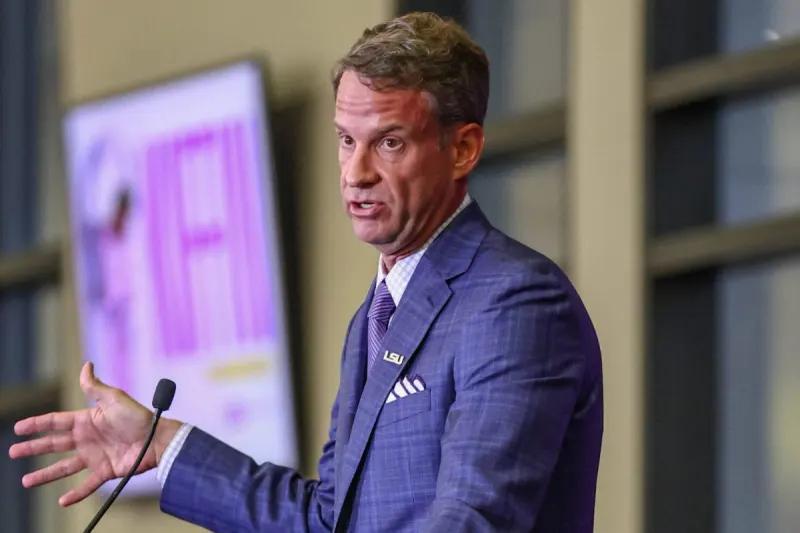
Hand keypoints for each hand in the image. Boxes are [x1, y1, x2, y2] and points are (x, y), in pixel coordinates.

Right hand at [7, 362, 181, 505]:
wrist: (158, 437)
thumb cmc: (138, 416)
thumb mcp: (114, 398)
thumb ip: (95, 386)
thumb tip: (86, 365)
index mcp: (87, 420)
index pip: (56, 422)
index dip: (37, 424)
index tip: (18, 428)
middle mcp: (88, 439)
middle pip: (54, 444)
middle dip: (33, 448)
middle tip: (13, 452)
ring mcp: (96, 456)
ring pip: (64, 467)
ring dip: (46, 474)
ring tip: (27, 481)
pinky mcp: (106, 471)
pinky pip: (88, 484)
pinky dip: (76, 494)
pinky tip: (62, 501)